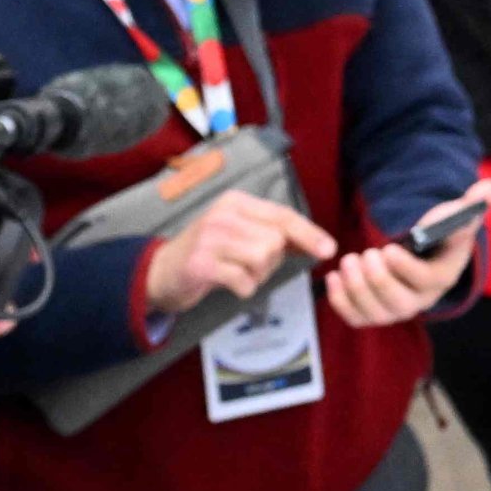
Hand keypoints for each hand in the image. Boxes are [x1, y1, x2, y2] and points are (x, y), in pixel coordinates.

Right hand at [143, 190, 337, 318]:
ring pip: (262, 258)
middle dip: (272, 262)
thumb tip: (316, 243)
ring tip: (239, 274)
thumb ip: (273, 234)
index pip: (282, 215)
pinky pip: (243, 280)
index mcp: (236, 202)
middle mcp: (223, 214)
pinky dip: (245, 288)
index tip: (329, 249)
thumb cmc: (209, 254)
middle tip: (250, 267)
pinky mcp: (200, 263)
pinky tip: (230, 285)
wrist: (161, 273)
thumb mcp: (240, 235)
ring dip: (258, 275)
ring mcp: (210, 238)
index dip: (308, 233)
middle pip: (275, 241)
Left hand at [327, 181, 490, 327]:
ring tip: (347, 261)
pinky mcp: (375, 313)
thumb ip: (470, 205)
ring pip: (375, 313)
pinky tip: (334, 279)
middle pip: (399, 303)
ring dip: (356, 290)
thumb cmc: (440, 234)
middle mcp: (421, 301)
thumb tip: (489, 188)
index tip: (388, 249)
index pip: (424, 280)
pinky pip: (357, 318)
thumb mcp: (456, 217)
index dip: (405, 269)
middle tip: (363, 254)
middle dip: (376, 280)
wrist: (424, 254)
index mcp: (443, 277)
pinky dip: (341, 303)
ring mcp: (397, 311)